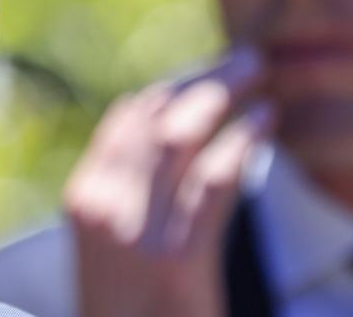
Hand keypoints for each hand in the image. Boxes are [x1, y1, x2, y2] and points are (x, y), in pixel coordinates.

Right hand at [63, 46, 274, 316]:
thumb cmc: (134, 314)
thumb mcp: (117, 250)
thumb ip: (137, 195)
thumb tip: (180, 137)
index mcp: (84, 200)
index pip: (126, 117)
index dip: (176, 86)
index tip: (215, 73)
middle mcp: (100, 209)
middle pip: (155, 116)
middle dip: (206, 79)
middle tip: (251, 60)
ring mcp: (134, 236)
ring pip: (182, 137)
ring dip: (227, 98)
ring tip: (265, 81)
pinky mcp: (175, 265)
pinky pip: (214, 182)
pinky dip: (244, 144)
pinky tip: (268, 126)